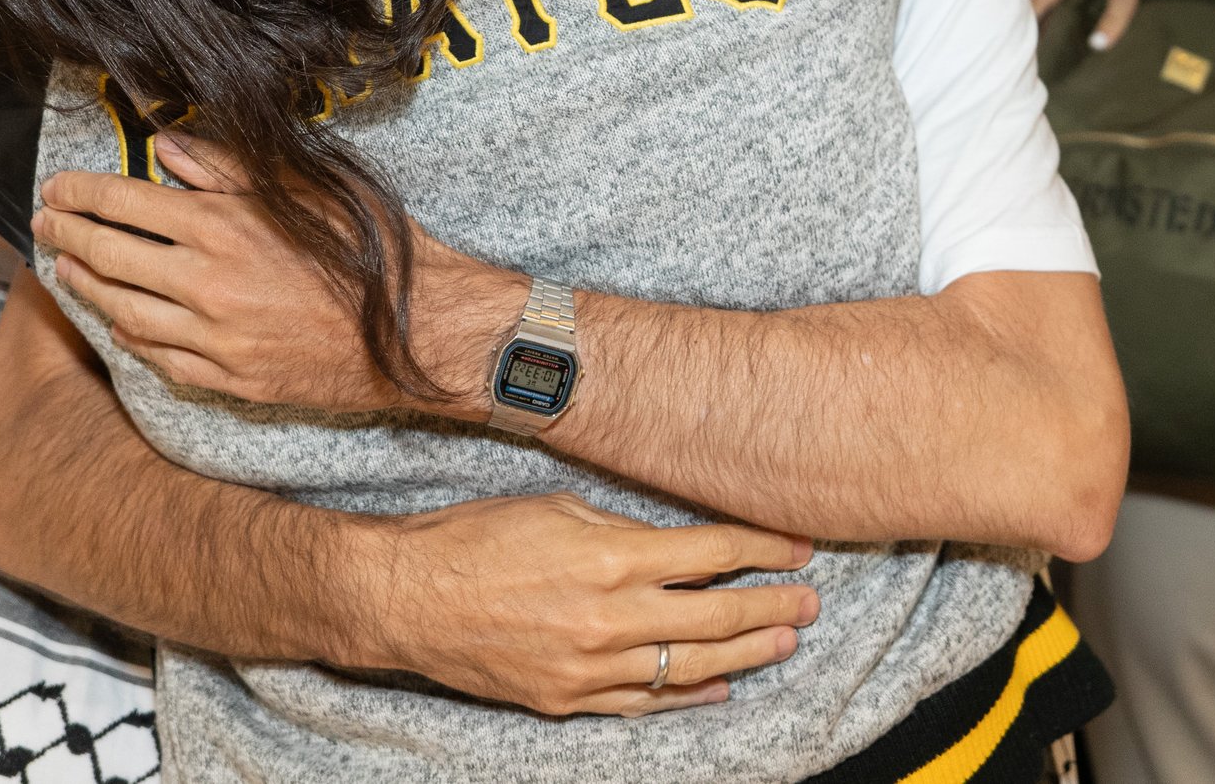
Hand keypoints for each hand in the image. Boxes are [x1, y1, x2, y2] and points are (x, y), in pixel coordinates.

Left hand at [36, 149, 507, 416]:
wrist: (417, 331)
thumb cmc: (369, 249)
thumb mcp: (304, 189)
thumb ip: (229, 168)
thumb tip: (167, 148)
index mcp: (221, 225)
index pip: (123, 203)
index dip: (80, 194)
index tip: (55, 187)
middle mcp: (205, 282)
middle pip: (110, 256)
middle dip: (67, 236)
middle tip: (44, 223)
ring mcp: (214, 338)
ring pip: (125, 310)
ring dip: (88, 286)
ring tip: (66, 269)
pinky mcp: (231, 379)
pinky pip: (160, 357)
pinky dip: (131, 336)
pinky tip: (120, 322)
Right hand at [365, 492, 816, 716]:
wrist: (404, 598)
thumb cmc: (471, 539)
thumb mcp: (555, 509)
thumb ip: (622, 529)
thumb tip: (676, 545)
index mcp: (610, 558)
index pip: (712, 555)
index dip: (763, 550)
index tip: (799, 547)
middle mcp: (610, 618)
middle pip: (715, 618)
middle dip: (772, 607)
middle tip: (810, 601)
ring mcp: (590, 668)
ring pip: (690, 669)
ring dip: (746, 656)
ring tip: (785, 641)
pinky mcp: (566, 700)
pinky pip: (642, 704)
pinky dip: (686, 698)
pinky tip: (719, 690)